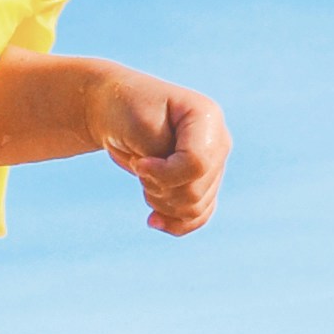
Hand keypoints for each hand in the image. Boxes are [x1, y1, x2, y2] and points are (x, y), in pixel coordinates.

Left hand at [94, 73, 229, 233]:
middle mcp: (218, 142)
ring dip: (160, 201)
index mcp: (207, 117)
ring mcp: (213, 165)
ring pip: (194, 208)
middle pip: (195, 191)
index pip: (196, 164)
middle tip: (138, 166)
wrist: (116, 109)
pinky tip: (153, 220)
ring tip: (143, 179)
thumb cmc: (125, 111)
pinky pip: (198, 217)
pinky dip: (175, 223)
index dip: (163, 174)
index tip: (139, 163)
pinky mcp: (203, 184)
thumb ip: (163, 156)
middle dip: (158, 187)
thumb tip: (183, 196)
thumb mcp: (140, 126)